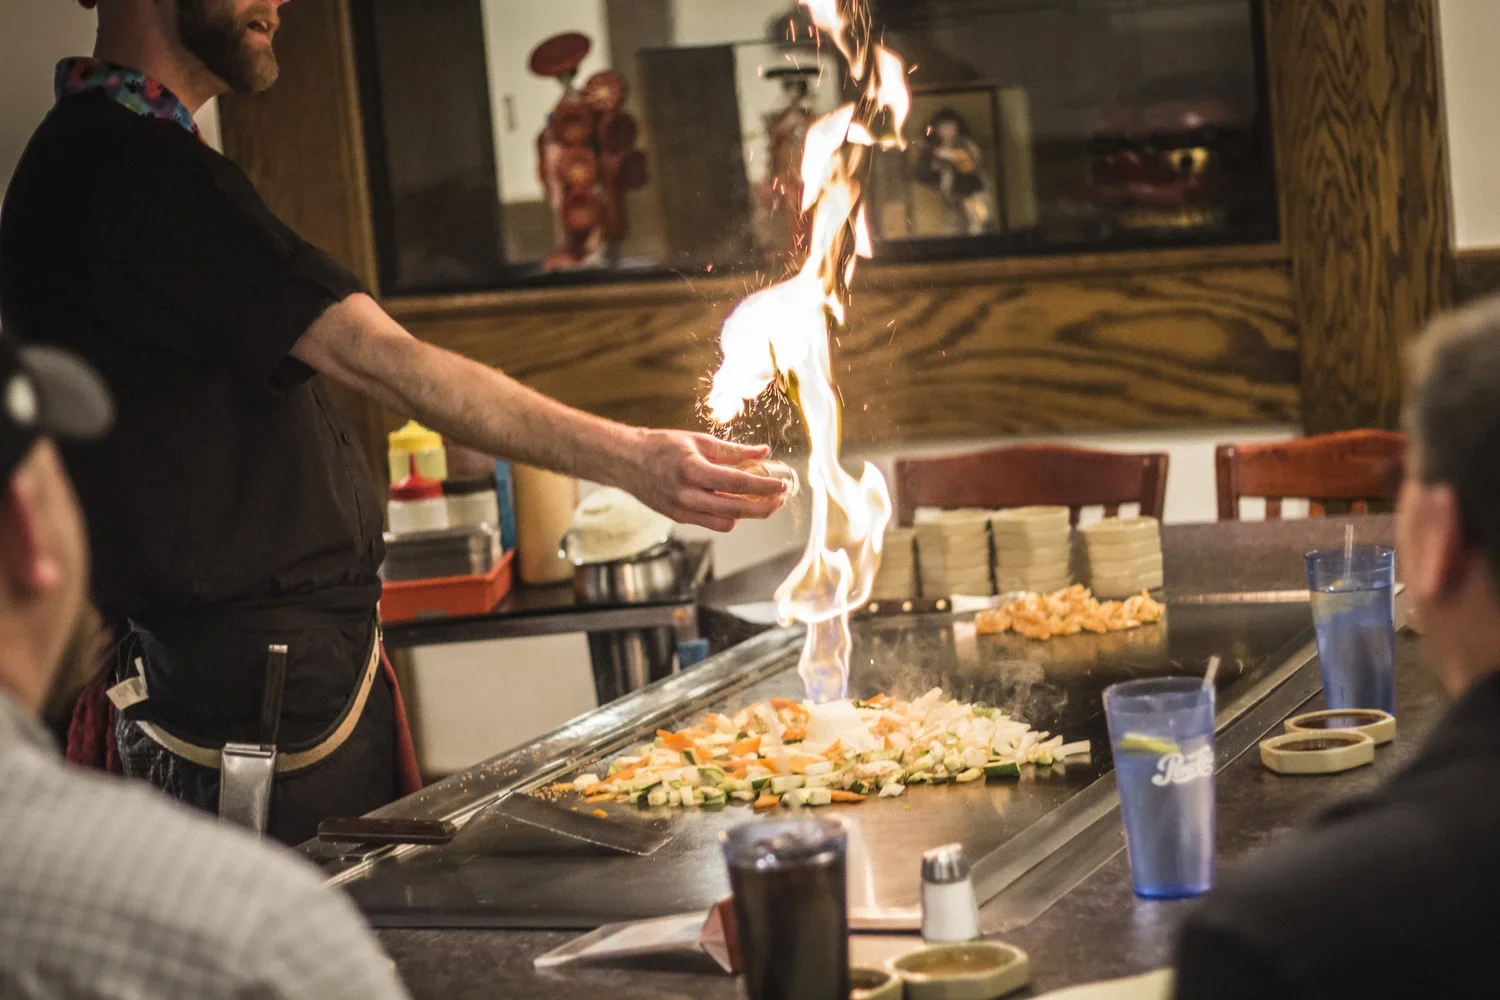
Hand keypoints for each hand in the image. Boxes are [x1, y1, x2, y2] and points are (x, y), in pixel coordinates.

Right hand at [623, 430, 788, 531]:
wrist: (627, 462)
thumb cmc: (663, 446)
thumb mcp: (699, 441)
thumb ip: (733, 450)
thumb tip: (763, 451)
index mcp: (693, 469)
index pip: (738, 482)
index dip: (765, 486)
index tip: (783, 486)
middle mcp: (687, 494)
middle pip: (737, 509)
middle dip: (764, 506)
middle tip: (780, 498)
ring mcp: (682, 510)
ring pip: (727, 522)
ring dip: (746, 513)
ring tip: (758, 500)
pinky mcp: (679, 518)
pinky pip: (712, 523)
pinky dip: (728, 515)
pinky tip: (734, 502)